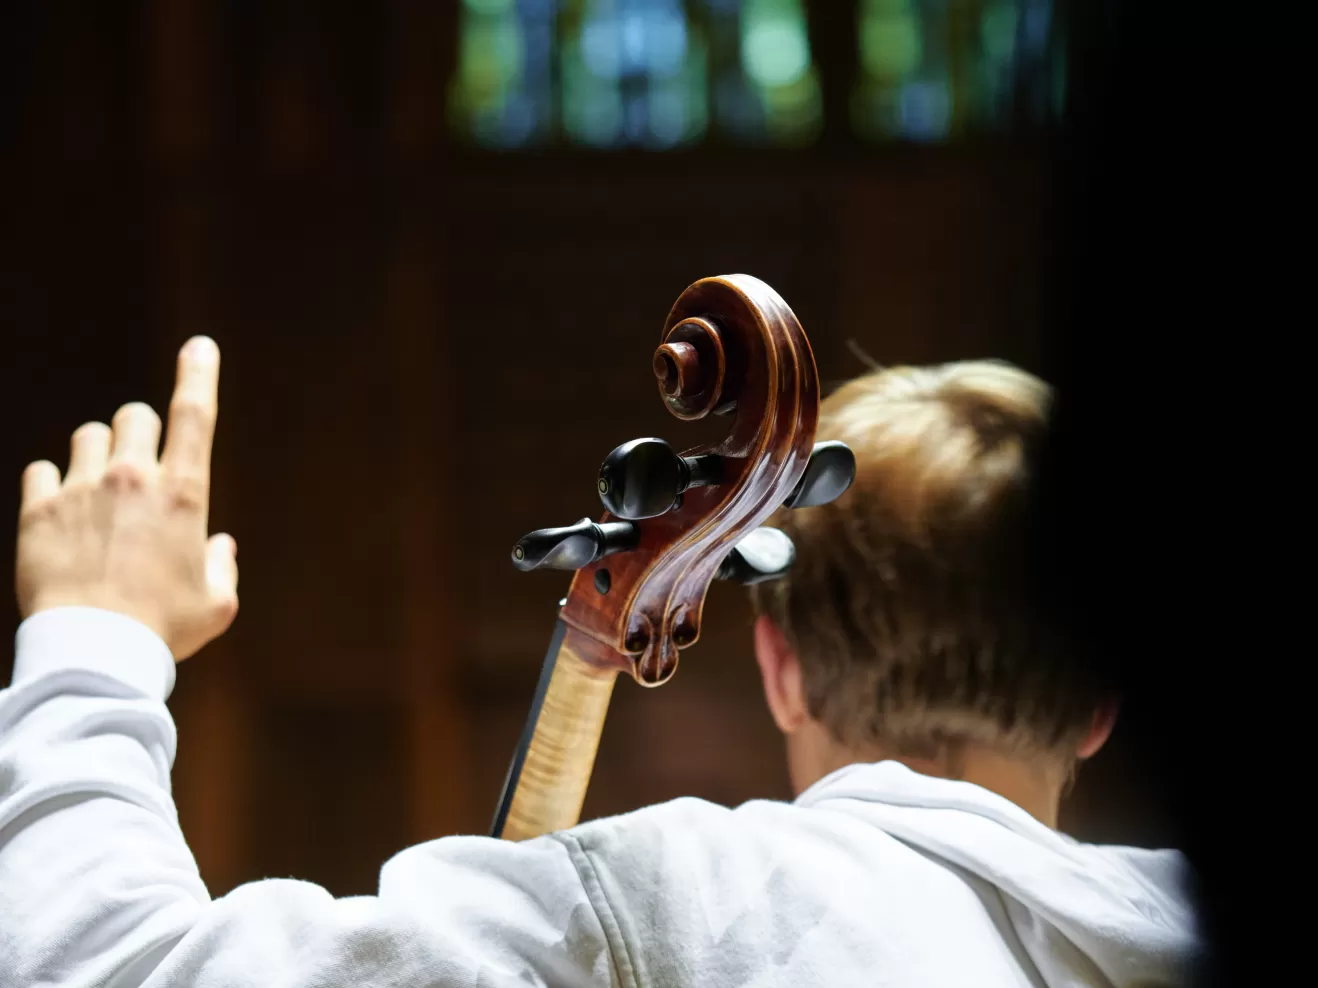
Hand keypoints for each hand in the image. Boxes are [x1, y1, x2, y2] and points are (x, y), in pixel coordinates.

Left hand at [15, 336, 237, 659]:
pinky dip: (52, 485)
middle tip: (138, 467)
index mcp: (183, 494)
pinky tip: (60, 513)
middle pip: (134, 416)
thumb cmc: (163, 631)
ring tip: (97, 493)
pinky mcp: (38, 510)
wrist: (93, 653)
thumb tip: (220, 546)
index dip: (199, 373)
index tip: (199, 347)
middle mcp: (132, 479)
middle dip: (139, 433)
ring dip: (96, 454)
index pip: (195, 414)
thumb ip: (222, 568)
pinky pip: (41, 470)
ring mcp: (82, 490)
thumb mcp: (215, 606)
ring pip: (88, 436)